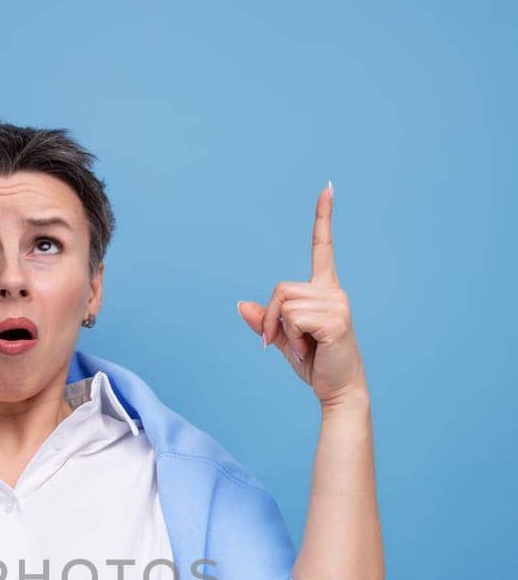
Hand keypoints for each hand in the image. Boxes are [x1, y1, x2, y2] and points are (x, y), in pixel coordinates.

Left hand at [236, 184, 367, 406]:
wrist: (338, 391)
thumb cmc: (316, 365)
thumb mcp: (285, 340)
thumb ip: (266, 322)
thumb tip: (242, 305)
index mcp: (325, 291)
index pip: (322, 248)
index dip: (323, 218)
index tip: (327, 188)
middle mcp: (334, 292)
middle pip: (280, 287)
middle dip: (270, 318)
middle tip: (281, 343)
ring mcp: (337, 304)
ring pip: (283, 304)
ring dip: (280, 330)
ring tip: (303, 348)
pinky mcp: (335, 320)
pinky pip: (292, 318)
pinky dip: (290, 338)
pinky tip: (309, 350)